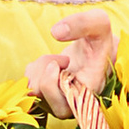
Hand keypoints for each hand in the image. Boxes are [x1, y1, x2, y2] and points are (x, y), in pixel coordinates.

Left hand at [25, 6, 115, 120]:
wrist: (96, 49)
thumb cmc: (98, 38)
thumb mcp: (99, 23)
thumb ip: (83, 23)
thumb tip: (55, 32)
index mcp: (89, 92)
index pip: (63, 105)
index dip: (52, 84)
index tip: (60, 62)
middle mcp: (74, 102)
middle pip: (44, 102)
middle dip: (44, 76)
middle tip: (57, 61)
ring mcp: (59, 101)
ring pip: (34, 92)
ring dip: (39, 70)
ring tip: (56, 61)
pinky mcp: (47, 96)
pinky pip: (28, 86)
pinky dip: (34, 71)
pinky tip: (49, 65)